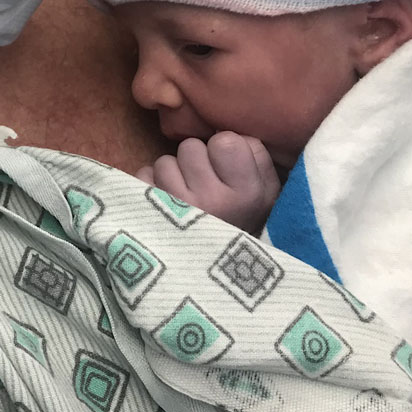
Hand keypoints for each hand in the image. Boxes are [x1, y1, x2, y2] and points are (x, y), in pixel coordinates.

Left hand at [136, 133, 280, 233]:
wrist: (221, 279)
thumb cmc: (245, 223)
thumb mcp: (268, 193)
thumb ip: (256, 155)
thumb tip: (227, 132)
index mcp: (247, 195)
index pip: (225, 141)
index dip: (224, 150)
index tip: (228, 170)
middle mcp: (212, 202)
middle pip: (191, 147)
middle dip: (196, 161)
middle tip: (205, 186)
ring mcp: (177, 210)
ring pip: (165, 161)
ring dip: (173, 175)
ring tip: (186, 199)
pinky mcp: (147, 216)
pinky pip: (143, 176)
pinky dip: (151, 186)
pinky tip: (167, 206)